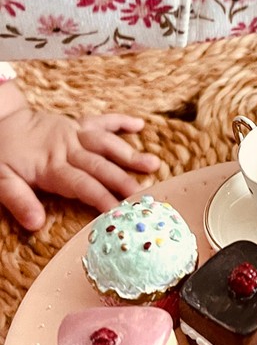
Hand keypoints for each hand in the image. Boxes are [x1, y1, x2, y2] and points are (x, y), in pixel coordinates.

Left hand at [0, 82, 160, 230]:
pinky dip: (120, 121)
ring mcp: (74, 134)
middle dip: (123, 180)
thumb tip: (35, 224)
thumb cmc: (1, 156)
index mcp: (51, 166)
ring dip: (130, 154)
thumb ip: (19, 201)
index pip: (82, 185)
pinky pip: (101, 120)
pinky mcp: (77, 123)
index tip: (119, 212)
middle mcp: (68, 149)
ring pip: (106, 143)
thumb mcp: (0, 181)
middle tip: (143, 195)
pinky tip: (139, 125)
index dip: (101, 198)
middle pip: (100, 166)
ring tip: (152, 164)